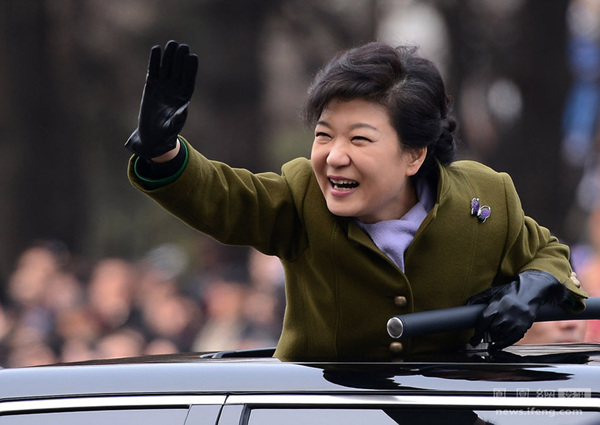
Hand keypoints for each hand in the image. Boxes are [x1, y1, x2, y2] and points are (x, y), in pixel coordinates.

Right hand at [125, 41, 198, 158]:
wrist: (152, 135)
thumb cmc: (165, 133)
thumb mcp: (172, 127)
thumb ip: (178, 118)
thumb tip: (184, 108)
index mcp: (184, 97)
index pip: (189, 79)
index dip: (190, 68)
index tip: (192, 56)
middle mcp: (175, 89)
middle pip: (179, 70)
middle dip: (180, 59)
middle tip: (182, 46)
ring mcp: (163, 86)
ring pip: (167, 68)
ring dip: (169, 56)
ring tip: (171, 43)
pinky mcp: (151, 85)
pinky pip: (154, 70)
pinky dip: (154, 60)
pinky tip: (156, 49)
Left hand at [468, 270, 567, 348]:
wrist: (531, 290)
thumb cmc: (510, 292)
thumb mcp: (493, 292)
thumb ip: (479, 298)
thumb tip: (467, 305)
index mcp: (497, 304)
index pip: (484, 320)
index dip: (478, 332)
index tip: (473, 340)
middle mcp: (506, 313)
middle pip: (493, 329)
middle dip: (488, 333)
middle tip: (486, 333)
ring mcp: (516, 320)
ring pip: (502, 335)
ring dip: (496, 338)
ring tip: (495, 334)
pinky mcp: (524, 326)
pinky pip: (512, 339)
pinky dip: (504, 344)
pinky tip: (498, 345)